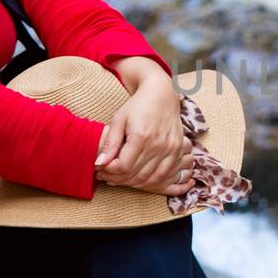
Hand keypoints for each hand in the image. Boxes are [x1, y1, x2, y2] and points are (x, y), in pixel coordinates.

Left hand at [94, 62, 193, 194]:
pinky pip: (164, 174)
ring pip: (149, 178)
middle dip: (118, 179)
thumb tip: (100, 163)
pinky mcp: (177, 150)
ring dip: (132, 182)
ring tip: (119, 179)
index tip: (100, 169)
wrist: (162, 94)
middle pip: (135, 174)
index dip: (110, 171)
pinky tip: (138, 178)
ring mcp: (170, 148)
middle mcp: (158, 144)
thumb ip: (110, 143)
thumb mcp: (119, 120)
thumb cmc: (137, 105)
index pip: (123, 166)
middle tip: (106, 177)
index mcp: (141, 136)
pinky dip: (150, 181)